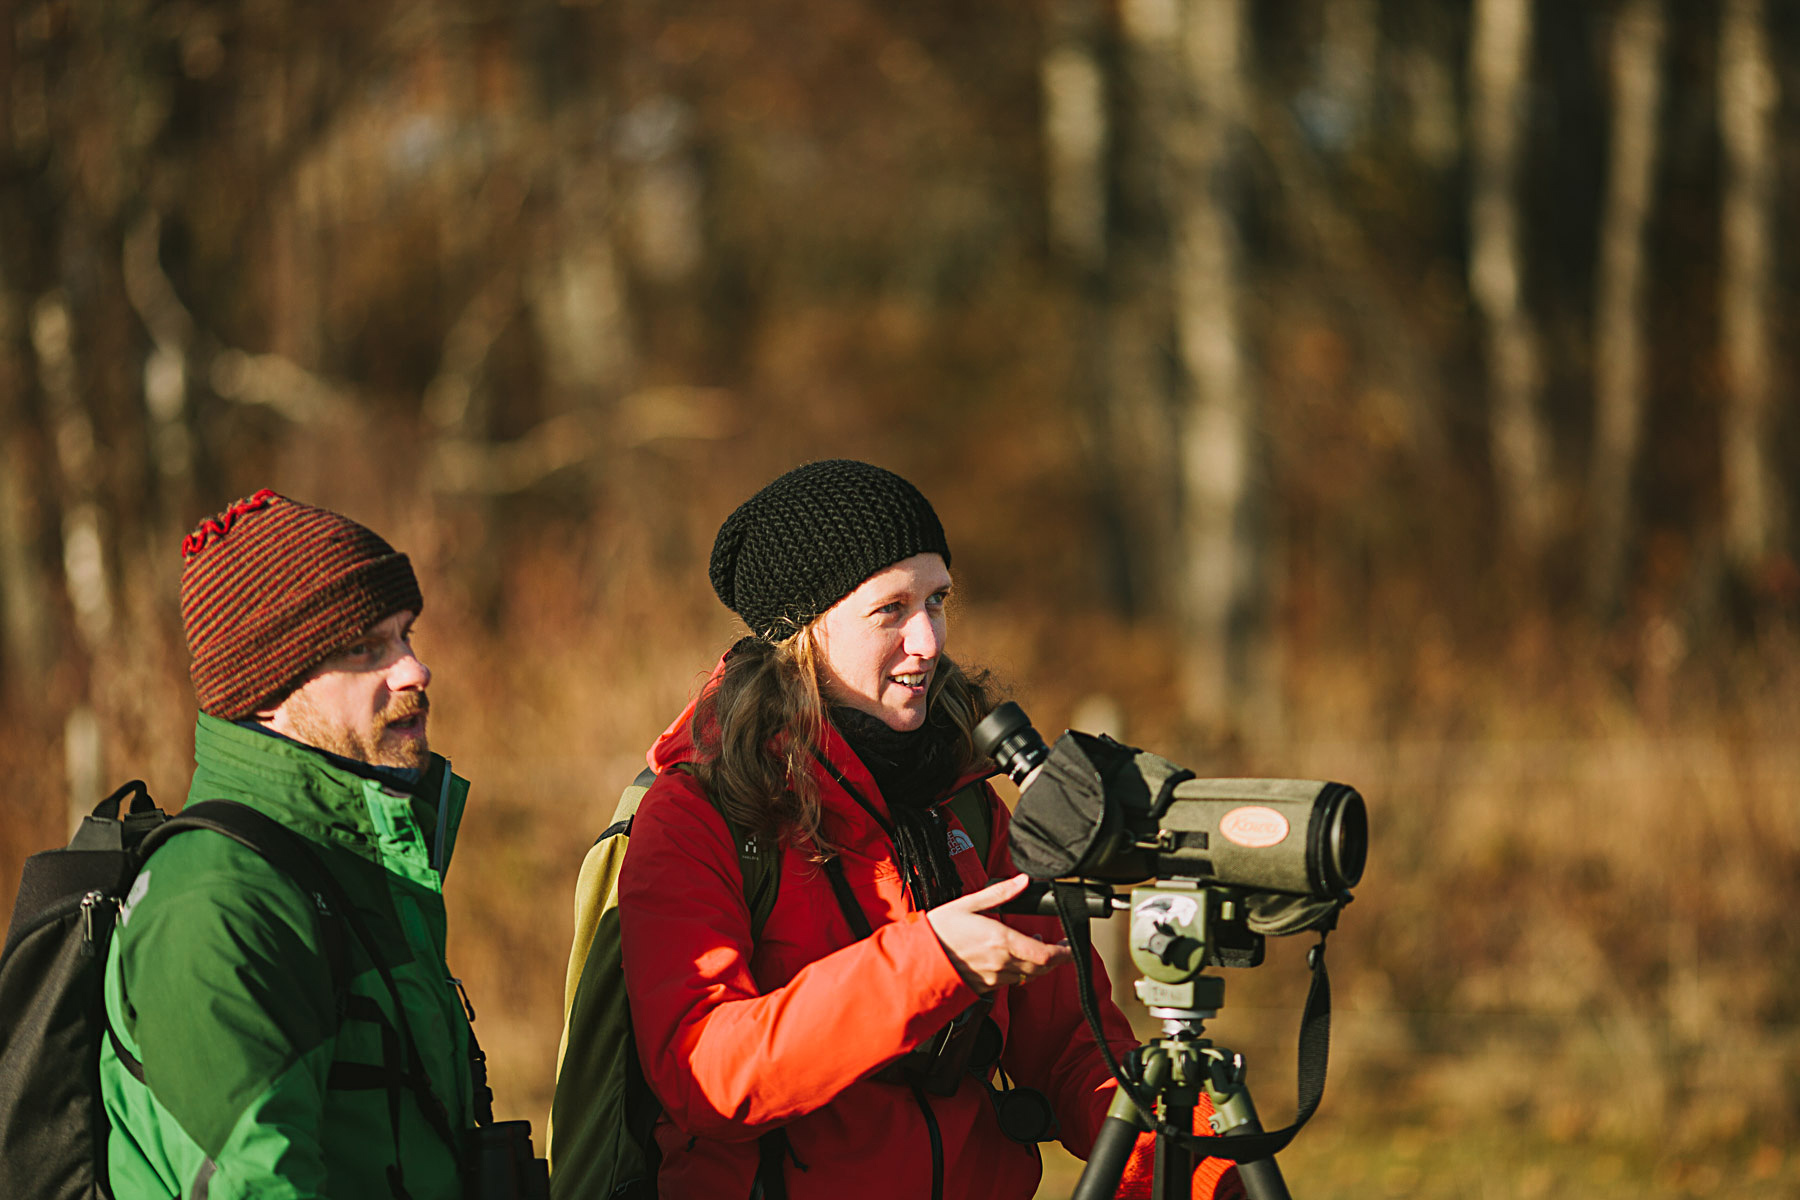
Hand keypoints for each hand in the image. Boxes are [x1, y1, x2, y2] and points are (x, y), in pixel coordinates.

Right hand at [926, 873, 1072, 992]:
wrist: (917, 959)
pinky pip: (1011, 981)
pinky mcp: (985, 987)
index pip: (1045, 955)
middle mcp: (1001, 962)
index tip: (1069, 945)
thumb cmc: (939, 930)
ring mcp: (994, 977)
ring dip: (1036, 964)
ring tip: (1032, 946)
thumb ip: (1001, 894)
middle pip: (1041, 968)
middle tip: (1057, 945)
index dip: (1064, 954)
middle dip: (1054, 958)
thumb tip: (1023, 880)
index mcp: (1001, 940)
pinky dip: (1019, 971)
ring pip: (1027, 976)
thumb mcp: (969, 904)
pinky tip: (1012, 957)